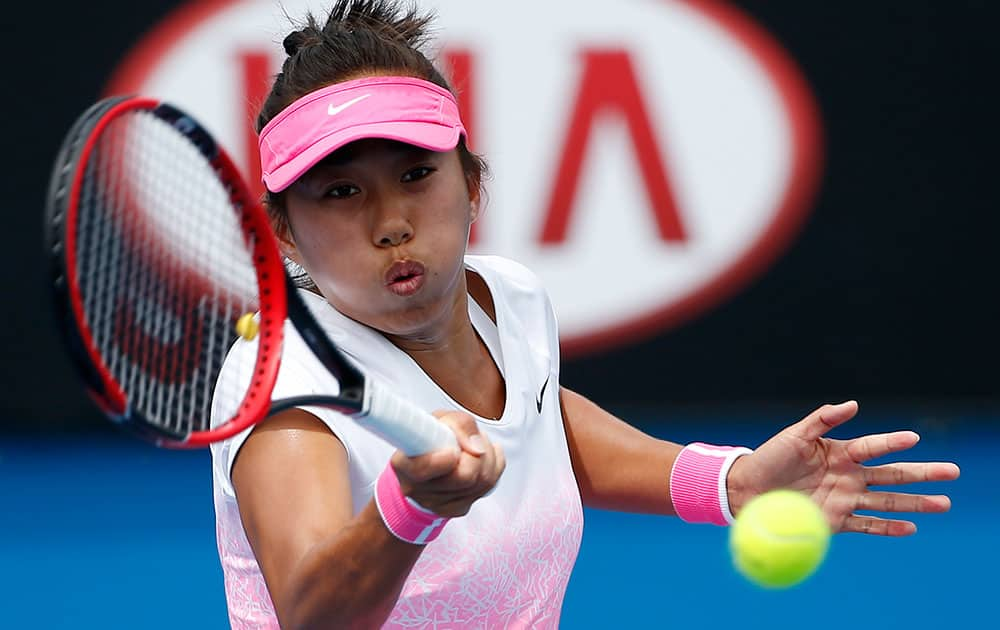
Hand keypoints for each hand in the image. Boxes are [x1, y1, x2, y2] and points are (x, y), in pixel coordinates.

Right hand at [390, 411, 504, 517]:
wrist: (428, 460)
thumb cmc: (430, 438)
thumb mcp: (439, 419)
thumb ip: (459, 424)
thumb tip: (477, 446)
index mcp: (404, 465)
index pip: (423, 470)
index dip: (443, 460)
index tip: (453, 450)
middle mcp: (418, 490)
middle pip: (465, 477)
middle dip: (479, 452)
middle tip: (474, 438)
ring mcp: (438, 504)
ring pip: (483, 482)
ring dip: (489, 456)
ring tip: (477, 443)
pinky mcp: (457, 509)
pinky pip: (489, 487)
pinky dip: (494, 466)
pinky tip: (483, 456)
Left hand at [726, 401, 959, 535]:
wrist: (747, 490)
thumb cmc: (770, 458)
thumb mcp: (794, 434)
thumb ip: (822, 419)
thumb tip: (854, 404)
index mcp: (839, 452)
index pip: (872, 446)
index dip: (891, 442)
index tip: (913, 438)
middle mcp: (848, 475)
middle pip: (892, 474)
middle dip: (923, 474)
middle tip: (952, 471)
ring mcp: (845, 499)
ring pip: (888, 501)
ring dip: (916, 503)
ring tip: (944, 503)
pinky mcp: (836, 520)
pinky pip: (867, 524)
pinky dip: (888, 528)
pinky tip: (911, 527)